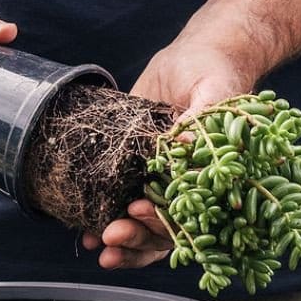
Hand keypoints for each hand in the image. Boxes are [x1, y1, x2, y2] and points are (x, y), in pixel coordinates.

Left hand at [83, 15, 261, 269]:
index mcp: (209, 177)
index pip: (191, 214)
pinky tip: (87, 237)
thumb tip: (183, 144)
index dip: (164, 221)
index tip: (139, 210)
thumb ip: (203, 116)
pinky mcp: (135, 174)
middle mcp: (185, 187)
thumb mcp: (213, 88)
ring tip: (98, 244)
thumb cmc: (214, 70)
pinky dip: (104, 224)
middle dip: (136, 236)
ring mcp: (159, 184)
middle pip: (164, 230)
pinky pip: (120, 206)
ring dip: (122, 242)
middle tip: (111, 234)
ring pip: (143, 228)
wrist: (195, 56)